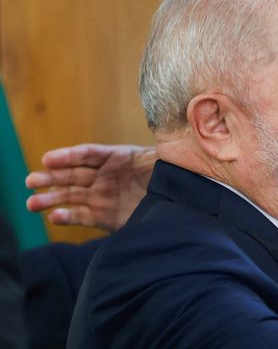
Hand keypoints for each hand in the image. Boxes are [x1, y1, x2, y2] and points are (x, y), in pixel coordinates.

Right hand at [25, 144, 156, 231]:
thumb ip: (158, 147)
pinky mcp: (103, 216)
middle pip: (72, 175)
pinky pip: (81, 216)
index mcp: (116, 158)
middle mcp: (104, 176)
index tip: (48, 159)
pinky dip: (67, 217)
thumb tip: (164, 132)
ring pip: (70, 196)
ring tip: (31, 203)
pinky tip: (54, 217)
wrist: (175, 202)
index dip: (67, 156)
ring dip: (50, 199)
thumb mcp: (164, 158)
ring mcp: (101, 196)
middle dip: (50, 177)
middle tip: (30, 181)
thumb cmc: (169, 175)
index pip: (88, 154)